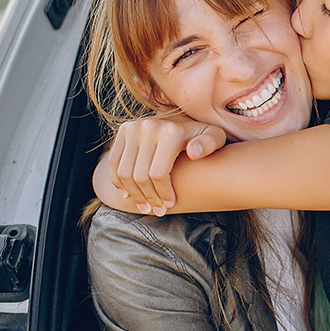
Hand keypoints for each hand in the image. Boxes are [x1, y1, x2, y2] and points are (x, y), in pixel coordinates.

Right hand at [108, 114, 226, 214]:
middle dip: (148, 198)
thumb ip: (209, 144)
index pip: (158, 173)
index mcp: (170, 131)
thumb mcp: (215, 138)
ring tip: (144, 206)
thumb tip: (192, 152)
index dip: (162, 194)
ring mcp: (133, 127)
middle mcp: (149, 127)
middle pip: (140, 175)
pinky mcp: (123, 130)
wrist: (184, 119)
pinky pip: (114, 162)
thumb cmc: (203, 137)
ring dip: (133, 194)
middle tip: (157, 211)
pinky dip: (117, 181)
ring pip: (124, 172)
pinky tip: (128, 195)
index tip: (169, 205)